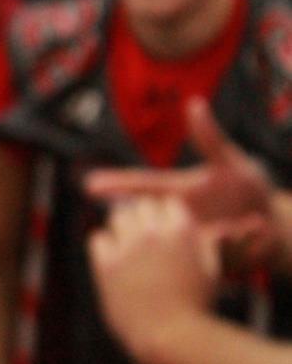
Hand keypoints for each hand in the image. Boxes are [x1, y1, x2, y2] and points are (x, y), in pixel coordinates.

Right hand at [85, 97, 277, 269]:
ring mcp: (183, 239)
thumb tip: (194, 103)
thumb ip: (211, 139)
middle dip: (171, 219)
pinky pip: (209, 255)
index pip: (138, 186)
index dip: (114, 184)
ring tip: (244, 221)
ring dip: (220, 231)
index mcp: (174, 191)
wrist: (273, 228)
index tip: (89, 184)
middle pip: (149, 218)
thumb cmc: (249, 190)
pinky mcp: (200, 261)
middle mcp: (172, 216)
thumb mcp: (233, 162)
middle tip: (203, 216)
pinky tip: (253, 230)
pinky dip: (238, 241)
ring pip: (183, 239)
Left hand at [88, 196, 220, 357]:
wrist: (173, 339)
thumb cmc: (197, 307)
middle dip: (144, 216)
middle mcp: (153, 233)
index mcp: (182, 231)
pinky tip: (112, 258)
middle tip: (145, 235)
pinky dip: (105, 245)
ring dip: (123, 226)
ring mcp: (128, 247)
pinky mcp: (106, 264)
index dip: (167, 214)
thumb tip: (204, 227)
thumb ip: (204, 243)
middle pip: (141, 205)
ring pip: (117, 216)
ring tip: (129, 244)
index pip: (168, 201)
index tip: (165, 227)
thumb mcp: (210, 270)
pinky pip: (97, 238)